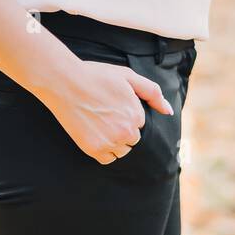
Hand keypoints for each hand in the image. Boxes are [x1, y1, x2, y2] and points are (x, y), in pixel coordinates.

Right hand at [43, 58, 173, 163]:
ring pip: (122, 150)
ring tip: (99, 122)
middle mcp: (126, 131)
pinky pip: (108, 159)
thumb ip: (153, 93)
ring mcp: (109, 142)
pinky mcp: (93, 150)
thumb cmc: (96, 76)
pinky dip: (104, 150)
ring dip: (115, 140)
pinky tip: (95, 134)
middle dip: (123, 127)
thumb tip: (169, 112)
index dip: (126, 111)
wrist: (64, 82)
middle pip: (132, 138)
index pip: (139, 122)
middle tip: (104, 112)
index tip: (112, 102)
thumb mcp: (128, 76)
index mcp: (136, 114)